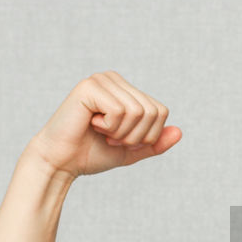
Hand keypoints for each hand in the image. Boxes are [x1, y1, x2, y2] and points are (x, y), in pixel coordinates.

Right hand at [28, 71, 181, 177]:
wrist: (61, 162)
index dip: (147, 135)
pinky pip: (121, 111)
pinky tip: (91, 124)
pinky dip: (110, 127)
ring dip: (121, 133)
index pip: (161, 111)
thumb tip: (180, 133)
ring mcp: (102, 80)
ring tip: (101, 132)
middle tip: (110, 138)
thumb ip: (155, 143)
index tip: (121, 140)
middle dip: (135, 136)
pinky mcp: (89, 87)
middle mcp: (115, 80)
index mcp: (126, 90)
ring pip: (138, 112)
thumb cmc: (92, 154)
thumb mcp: (131, 151)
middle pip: (152, 112)